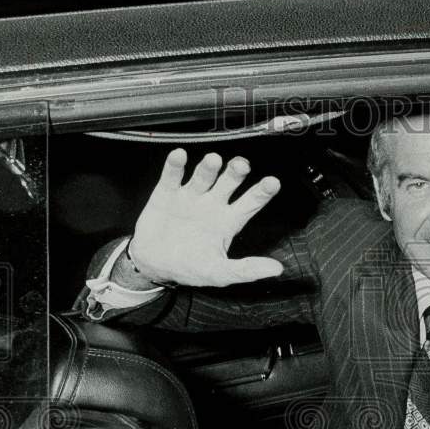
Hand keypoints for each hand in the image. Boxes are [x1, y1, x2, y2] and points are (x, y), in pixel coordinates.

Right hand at [129, 149, 284, 286]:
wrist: (153, 266)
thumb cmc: (189, 268)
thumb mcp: (220, 273)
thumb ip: (247, 269)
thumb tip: (276, 269)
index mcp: (229, 221)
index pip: (250, 203)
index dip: (262, 192)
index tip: (272, 182)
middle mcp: (212, 204)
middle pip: (229, 183)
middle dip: (235, 173)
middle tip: (241, 165)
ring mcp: (190, 197)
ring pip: (203, 177)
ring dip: (209, 168)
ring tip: (214, 160)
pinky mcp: (166, 194)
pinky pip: (172, 177)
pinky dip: (175, 166)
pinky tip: (179, 156)